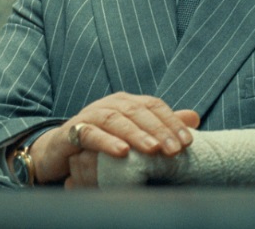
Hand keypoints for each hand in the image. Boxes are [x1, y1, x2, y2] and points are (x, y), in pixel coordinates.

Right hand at [28, 92, 199, 186]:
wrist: (59, 150)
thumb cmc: (102, 141)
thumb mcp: (134, 135)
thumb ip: (162, 126)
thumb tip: (194, 118)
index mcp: (127, 102)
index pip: (154, 106)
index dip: (172, 122)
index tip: (188, 141)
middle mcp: (109, 104)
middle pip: (138, 111)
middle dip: (159, 130)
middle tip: (175, 150)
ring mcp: (90, 115)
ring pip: (116, 120)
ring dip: (136, 134)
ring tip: (153, 149)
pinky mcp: (71, 131)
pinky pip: (90, 133)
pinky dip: (106, 142)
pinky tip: (121, 152)